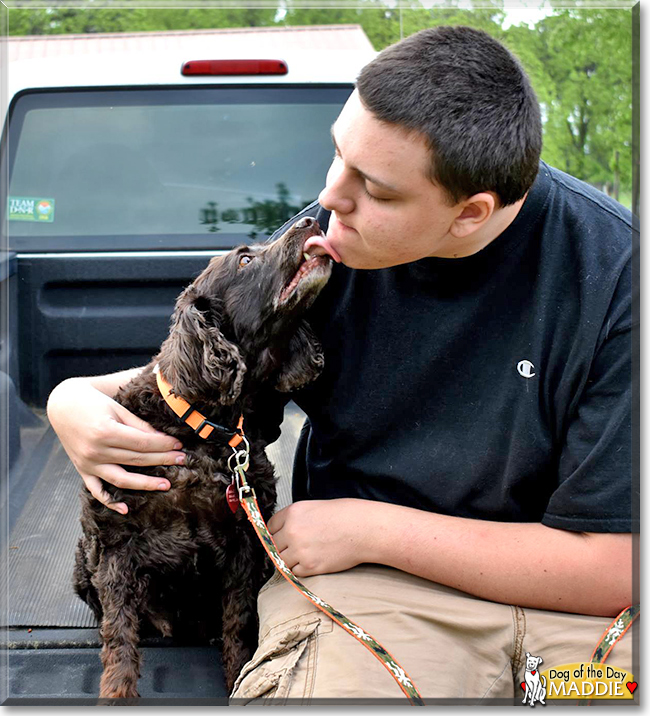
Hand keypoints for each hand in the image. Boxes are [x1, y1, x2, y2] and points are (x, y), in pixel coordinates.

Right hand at [47, 378, 185, 513]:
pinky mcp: (82, 470)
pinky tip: (126, 509)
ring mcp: (88, 464)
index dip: (163, 445)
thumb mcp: (118, 409)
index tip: (179, 445)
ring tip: (166, 485)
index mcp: (106, 432)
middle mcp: (96, 451)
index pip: (142, 443)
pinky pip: (96, 491)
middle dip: (162, 460)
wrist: (63, 406)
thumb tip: (162, 438)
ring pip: (121, 479)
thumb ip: (139, 425)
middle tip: (182, 460)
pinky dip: (110, 502)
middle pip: (137, 460)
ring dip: (146, 484)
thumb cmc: (93, 403)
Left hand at [267, 499, 372, 576]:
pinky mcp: (310, 566)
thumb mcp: (315, 507)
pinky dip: (300, 569)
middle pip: (273, 545)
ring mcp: (300, 549)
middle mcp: (292, 530)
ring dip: (289, 560)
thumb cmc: (345, 516)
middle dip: (281, 547)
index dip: (275, 532)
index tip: (280, 537)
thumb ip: (297, 519)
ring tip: (304, 555)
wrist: (364, 529)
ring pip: (281, 561)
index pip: (270, 526)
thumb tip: (284, 531)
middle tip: (294, 548)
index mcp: (293, 512)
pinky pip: (294, 572)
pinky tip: (312, 561)